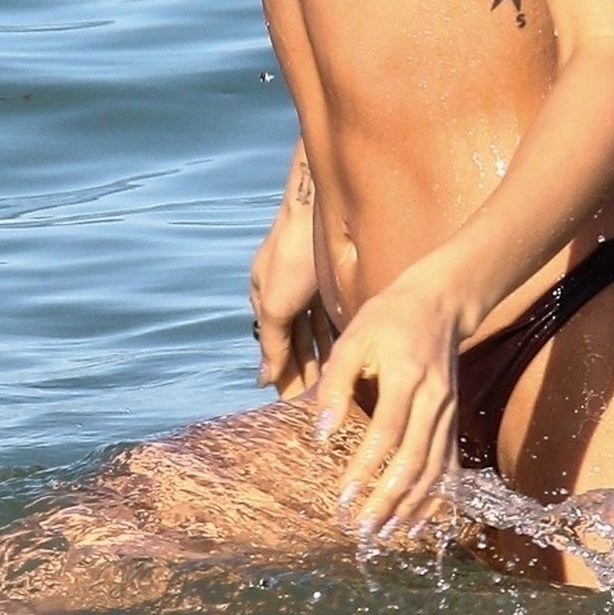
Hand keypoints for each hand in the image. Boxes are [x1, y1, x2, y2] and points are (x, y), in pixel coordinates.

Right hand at [249, 199, 333, 395]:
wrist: (316, 207)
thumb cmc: (291, 255)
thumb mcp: (276, 304)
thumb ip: (273, 343)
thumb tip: (264, 379)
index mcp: (265, 301)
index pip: (275, 351)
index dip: (284, 377)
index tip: (296, 407)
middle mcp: (285, 296)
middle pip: (295, 345)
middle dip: (306, 373)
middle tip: (320, 403)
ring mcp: (308, 288)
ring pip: (316, 334)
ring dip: (324, 360)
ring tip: (336, 387)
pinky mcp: (330, 281)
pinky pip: (333, 317)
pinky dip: (337, 338)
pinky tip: (349, 356)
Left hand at [312, 268, 461, 543]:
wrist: (439, 303)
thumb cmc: (387, 319)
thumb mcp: (352, 339)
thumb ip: (335, 384)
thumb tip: (321, 434)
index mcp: (405, 375)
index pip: (387, 431)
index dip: (366, 467)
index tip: (343, 496)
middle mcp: (433, 398)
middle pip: (414, 458)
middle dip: (388, 498)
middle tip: (363, 529)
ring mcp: (448, 411)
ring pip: (434, 468)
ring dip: (410, 505)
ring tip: (385, 533)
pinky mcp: (454, 419)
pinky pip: (449, 466)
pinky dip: (436, 497)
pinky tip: (418, 522)